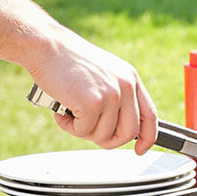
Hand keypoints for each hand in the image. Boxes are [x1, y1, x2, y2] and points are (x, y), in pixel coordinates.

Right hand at [29, 29, 157, 152]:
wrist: (47, 46)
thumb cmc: (67, 60)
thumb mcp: (103, 73)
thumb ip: (115, 95)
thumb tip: (116, 127)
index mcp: (130, 78)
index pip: (149, 115)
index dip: (147, 138)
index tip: (139, 150)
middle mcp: (125, 86)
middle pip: (129, 133)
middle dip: (109, 141)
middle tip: (88, 132)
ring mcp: (111, 95)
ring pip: (104, 136)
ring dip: (83, 132)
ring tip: (69, 113)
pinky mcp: (93, 103)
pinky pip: (83, 132)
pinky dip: (68, 126)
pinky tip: (60, 111)